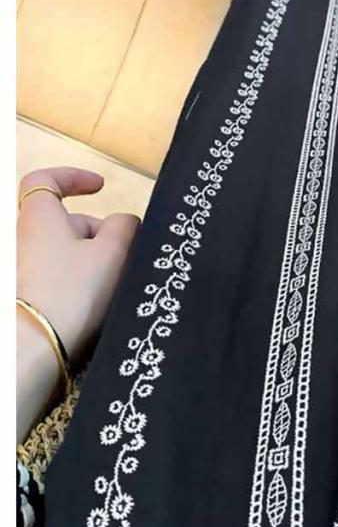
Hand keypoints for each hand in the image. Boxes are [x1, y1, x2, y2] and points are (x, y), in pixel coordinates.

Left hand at [17, 166, 139, 441]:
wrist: (33, 349)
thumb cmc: (73, 289)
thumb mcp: (113, 251)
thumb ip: (126, 226)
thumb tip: (125, 221)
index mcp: (39, 217)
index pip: (45, 180)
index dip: (73, 177)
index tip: (100, 186)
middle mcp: (23, 238)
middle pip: (65, 222)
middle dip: (98, 231)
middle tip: (126, 252)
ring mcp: (21, 270)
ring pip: (64, 252)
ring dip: (92, 260)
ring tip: (116, 285)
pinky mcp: (25, 297)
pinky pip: (58, 278)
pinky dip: (79, 282)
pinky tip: (98, 305)